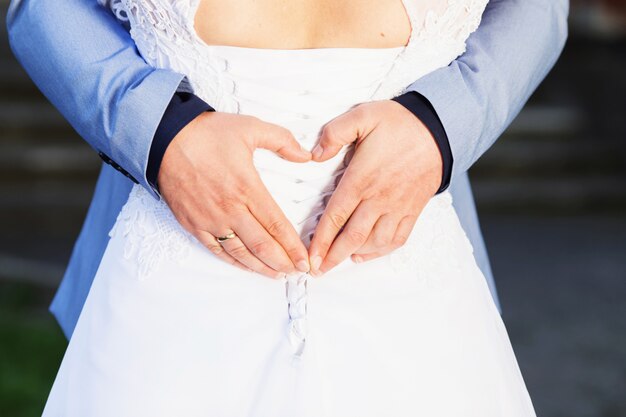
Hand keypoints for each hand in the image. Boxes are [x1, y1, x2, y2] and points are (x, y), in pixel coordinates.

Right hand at [158, 111, 311, 278]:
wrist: (163, 138)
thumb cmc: (206, 133)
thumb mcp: (250, 127)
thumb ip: (282, 140)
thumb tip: (306, 155)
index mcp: (247, 188)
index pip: (276, 225)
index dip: (293, 247)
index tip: (305, 259)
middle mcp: (229, 209)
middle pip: (261, 245)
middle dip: (282, 262)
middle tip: (297, 272)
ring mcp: (210, 219)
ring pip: (240, 253)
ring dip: (261, 267)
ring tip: (277, 274)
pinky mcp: (193, 224)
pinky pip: (216, 250)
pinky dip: (234, 262)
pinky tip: (247, 267)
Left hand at [308, 100, 442, 275]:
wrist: (438, 130)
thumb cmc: (399, 124)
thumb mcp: (362, 116)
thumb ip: (334, 133)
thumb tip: (314, 154)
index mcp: (362, 179)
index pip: (336, 216)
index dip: (321, 240)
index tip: (310, 257)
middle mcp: (379, 198)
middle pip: (352, 237)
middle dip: (332, 257)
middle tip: (317, 270)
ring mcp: (398, 207)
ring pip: (373, 241)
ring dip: (354, 254)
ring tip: (336, 261)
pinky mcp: (412, 210)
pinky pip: (397, 239)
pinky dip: (380, 251)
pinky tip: (365, 254)